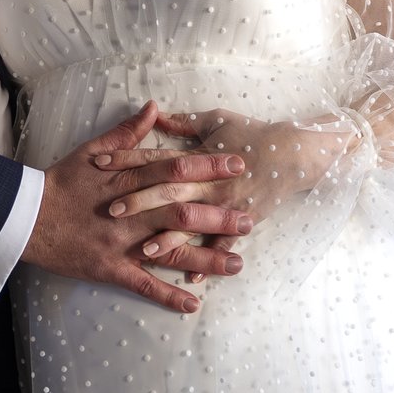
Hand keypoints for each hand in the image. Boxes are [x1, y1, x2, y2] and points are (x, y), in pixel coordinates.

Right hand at [21, 102, 255, 313]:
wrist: (26, 216)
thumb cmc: (60, 182)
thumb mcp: (92, 149)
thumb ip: (127, 132)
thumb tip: (155, 108)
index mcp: (127, 179)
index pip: (175, 170)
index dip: (209, 168)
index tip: (238, 164)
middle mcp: (130, 212)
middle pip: (182, 212)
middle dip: (219, 217)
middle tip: (250, 219)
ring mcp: (122, 243)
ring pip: (171, 252)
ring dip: (206, 258)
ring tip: (237, 263)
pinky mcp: (110, 268)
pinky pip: (144, 284)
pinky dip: (169, 295)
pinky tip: (194, 304)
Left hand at [96, 107, 356, 272]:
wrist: (294, 153)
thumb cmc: (253, 132)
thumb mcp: (216, 120)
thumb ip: (183, 121)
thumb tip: (154, 113)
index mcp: (198, 157)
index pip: (155, 157)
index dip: (126, 159)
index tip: (99, 163)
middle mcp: (209, 182)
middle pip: (167, 192)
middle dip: (138, 201)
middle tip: (110, 210)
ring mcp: (225, 205)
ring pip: (192, 224)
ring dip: (168, 238)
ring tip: (143, 249)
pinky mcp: (241, 222)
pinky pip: (221, 247)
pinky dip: (207, 263)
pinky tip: (190, 279)